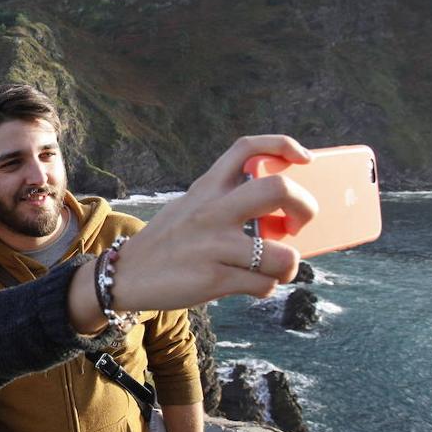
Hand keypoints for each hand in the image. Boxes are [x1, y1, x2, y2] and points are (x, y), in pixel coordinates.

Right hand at [112, 135, 317, 310]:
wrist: (126, 274)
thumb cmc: (169, 242)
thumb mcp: (191, 207)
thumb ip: (226, 202)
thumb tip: (282, 218)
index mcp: (207, 187)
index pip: (247, 148)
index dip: (283, 145)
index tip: (305, 159)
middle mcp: (212, 210)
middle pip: (278, 189)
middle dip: (305, 208)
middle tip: (299, 224)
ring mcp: (214, 244)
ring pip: (281, 253)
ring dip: (289, 264)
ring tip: (278, 267)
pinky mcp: (214, 278)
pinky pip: (263, 284)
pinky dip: (266, 287)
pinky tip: (253, 285)